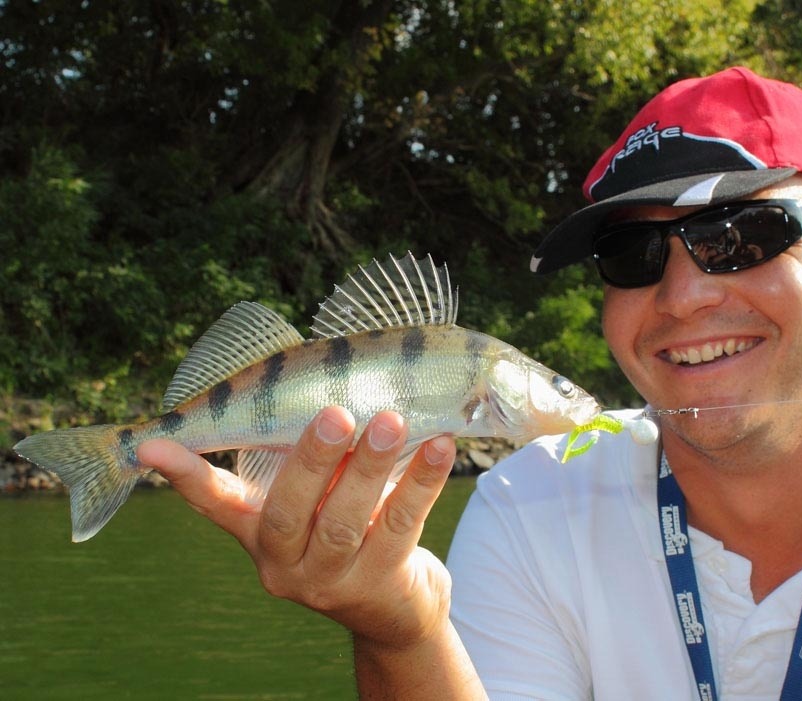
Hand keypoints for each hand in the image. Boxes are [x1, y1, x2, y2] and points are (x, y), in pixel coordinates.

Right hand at [136, 408, 455, 648]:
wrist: (395, 612)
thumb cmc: (349, 534)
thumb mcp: (317, 505)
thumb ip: (310, 465)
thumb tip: (325, 387)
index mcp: (260, 535)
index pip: (216, 504)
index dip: (186, 474)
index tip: (150, 445)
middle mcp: (285, 564)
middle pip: (289, 510)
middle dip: (311, 458)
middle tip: (334, 412)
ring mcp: (332, 581)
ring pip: (346, 520)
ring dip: (370, 465)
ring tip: (392, 420)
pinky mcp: (379, 585)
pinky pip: (401, 526)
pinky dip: (421, 482)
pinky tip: (439, 446)